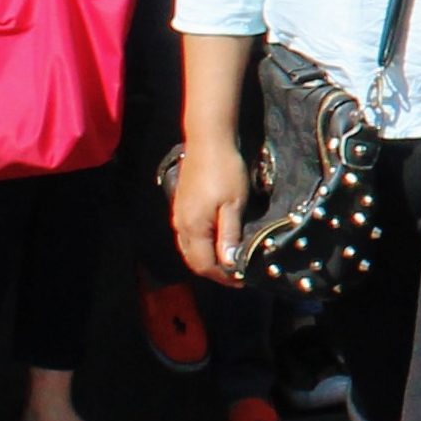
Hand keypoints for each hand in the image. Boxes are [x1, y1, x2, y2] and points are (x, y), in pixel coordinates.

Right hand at [168, 142, 247, 287]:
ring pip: (189, 248)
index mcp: (194, 227)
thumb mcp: (234, 205)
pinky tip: (216, 242)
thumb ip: (230, 236)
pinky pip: (187, 236)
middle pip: (193, 260)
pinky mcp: (180, 205)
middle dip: (214, 271)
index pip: (204, 265)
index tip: (242, 281)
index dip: (223, 277)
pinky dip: (201, 246)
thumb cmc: (225, 170)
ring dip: (207, 259)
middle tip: (236, 275)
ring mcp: (178, 215)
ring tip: (228, 261)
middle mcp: (181, 225)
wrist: (208, 140)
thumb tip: (229, 264)